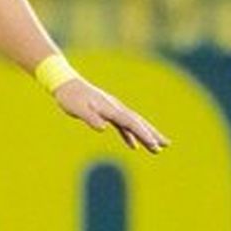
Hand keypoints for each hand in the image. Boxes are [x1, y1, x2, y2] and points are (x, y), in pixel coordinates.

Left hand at [52, 77, 169, 152]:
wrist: (65, 83)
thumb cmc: (69, 97)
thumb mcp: (77, 109)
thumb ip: (90, 118)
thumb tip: (103, 128)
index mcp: (110, 108)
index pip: (130, 122)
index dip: (143, 134)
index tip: (154, 144)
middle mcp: (115, 107)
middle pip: (137, 122)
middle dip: (152, 134)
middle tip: (166, 145)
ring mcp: (112, 109)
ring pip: (133, 123)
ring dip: (145, 134)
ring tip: (158, 146)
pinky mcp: (107, 112)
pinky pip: (122, 125)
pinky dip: (129, 134)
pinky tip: (133, 145)